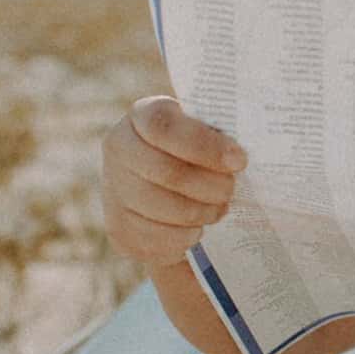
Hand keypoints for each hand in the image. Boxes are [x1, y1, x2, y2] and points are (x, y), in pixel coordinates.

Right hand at [101, 95, 246, 270]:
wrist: (167, 178)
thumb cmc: (200, 146)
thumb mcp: (207, 128)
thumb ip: (222, 133)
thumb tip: (242, 156)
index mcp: (143, 114)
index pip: (164, 126)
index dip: (204, 145)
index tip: (239, 160)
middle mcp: (119, 148)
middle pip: (166, 172)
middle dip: (209, 185)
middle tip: (231, 190)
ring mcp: (113, 188)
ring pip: (162, 208)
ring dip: (200, 213)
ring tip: (219, 208)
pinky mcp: (118, 227)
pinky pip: (155, 238)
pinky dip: (184, 237)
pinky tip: (197, 228)